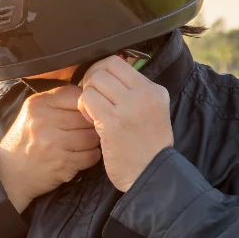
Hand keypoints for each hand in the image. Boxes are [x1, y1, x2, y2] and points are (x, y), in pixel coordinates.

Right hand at [0, 85, 101, 213]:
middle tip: (87, 129)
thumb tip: (91, 98)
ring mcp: (54, 144)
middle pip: (86, 116)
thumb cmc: (24, 140)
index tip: (86, 111)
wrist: (9, 173)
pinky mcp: (62, 164)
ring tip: (85, 143)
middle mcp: (45, 121)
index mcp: (38, 104)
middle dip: (92, 123)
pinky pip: (91, 156)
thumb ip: (57, 102)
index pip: (75, 94)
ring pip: (91, 136)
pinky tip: (82, 155)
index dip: (86, 103)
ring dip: (93, 141)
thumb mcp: (32, 113)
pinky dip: (91, 156)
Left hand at [77, 55, 173, 191]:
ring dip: (86, 95)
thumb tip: (106, 73)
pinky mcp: (114, 122)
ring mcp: (129, 107)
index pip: (118, 62)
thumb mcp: (151, 112)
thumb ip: (133, 92)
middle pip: (104, 68)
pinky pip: (88, 100)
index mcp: (154, 90)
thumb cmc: (147, 146)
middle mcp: (144, 94)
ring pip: (94, 82)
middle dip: (91, 80)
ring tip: (92, 111)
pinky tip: (90, 120)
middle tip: (91, 97)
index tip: (97, 85)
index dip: (100, 70)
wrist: (152, 175)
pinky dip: (84, 107)